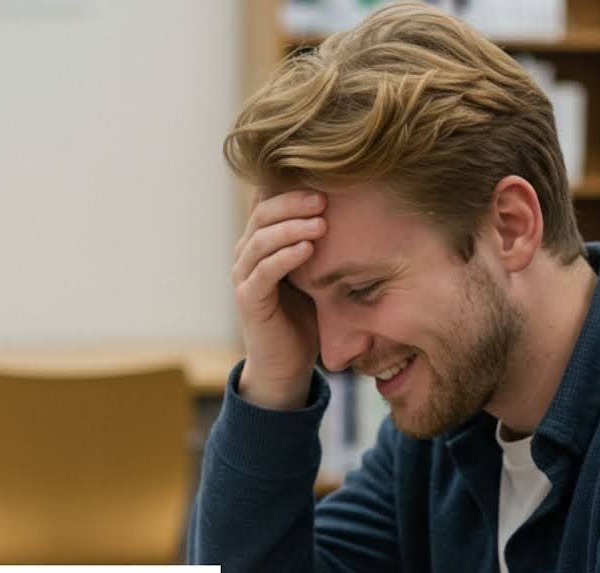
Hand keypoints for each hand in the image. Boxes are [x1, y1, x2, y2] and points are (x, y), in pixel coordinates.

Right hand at [230, 190, 325, 409]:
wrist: (287, 364)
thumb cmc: (304, 316)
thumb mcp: (315, 274)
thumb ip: (321, 245)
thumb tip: (356, 211)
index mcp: (261, 243)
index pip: (269, 203)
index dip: (291, 189)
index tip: (325, 182)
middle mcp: (246, 255)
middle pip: (262, 214)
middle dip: (293, 202)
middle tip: (324, 197)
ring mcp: (243, 277)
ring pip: (261, 240)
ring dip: (292, 227)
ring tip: (321, 222)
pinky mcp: (248, 300)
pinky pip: (263, 272)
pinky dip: (285, 257)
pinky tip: (308, 249)